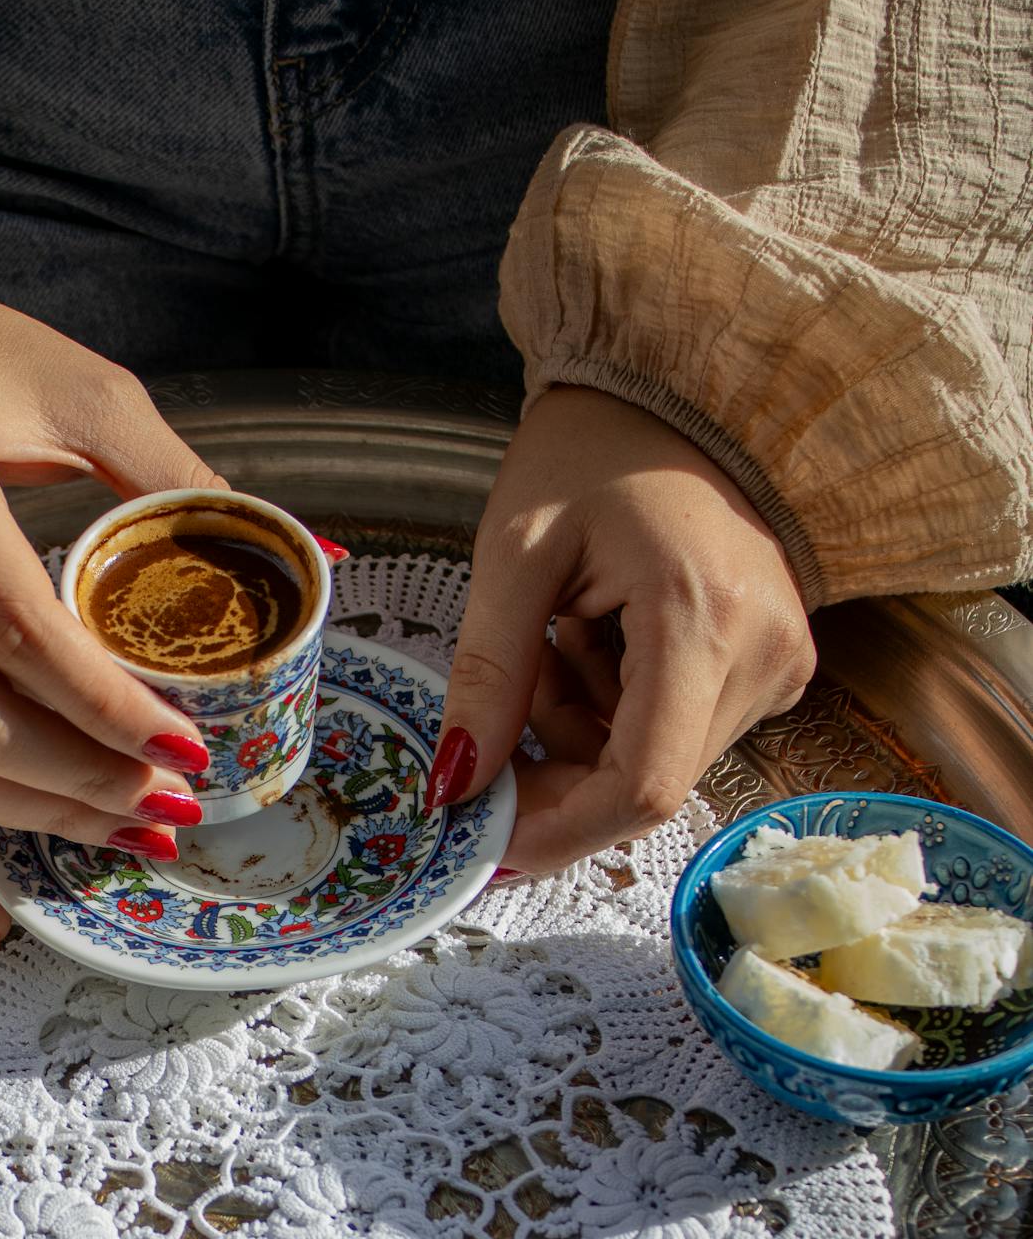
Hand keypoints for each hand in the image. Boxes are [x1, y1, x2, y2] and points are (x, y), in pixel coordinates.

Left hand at [429, 386, 815, 873]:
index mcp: (703, 618)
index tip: (484, 839)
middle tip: (505, 691)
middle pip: (647, 779)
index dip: (558, 829)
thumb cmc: (588, 455)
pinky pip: (679, 727)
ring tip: (555, 633)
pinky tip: (593, 636)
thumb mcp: (515, 554)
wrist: (667, 399)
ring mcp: (781, 660)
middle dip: (555, 763)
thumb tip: (458, 782)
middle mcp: (765, 652)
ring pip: (658, 758)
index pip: (644, 785)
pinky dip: (613, 707)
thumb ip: (487, 675)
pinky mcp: (774, 661)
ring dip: (580, 726)